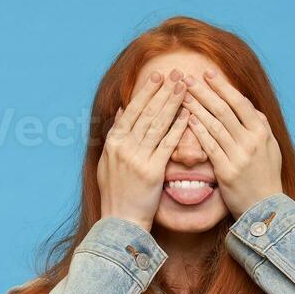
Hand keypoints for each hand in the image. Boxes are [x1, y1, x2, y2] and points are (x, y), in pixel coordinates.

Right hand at [97, 69, 190, 228]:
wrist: (121, 221)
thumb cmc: (116, 192)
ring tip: (185, 86)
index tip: (158, 76)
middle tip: (176, 73)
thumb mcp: (107, 161)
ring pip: (158, 124)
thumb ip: (114, 134)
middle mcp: (123, 148)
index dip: (146, 92)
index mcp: (112, 143)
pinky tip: (188, 113)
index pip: (132, 111)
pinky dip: (178, 127)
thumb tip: (120, 110)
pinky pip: (167, 144)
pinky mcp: (152, 171)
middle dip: (162, 91)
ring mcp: (137, 159)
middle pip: (147, 113)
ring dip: (172, 103)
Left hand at [181, 69, 283, 218]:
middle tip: (188, 78)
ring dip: (197, 107)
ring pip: (214, 125)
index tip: (208, 73)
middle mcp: (251, 141)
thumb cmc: (266, 175)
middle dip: (204, 92)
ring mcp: (238, 156)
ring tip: (182, 95)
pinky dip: (198, 131)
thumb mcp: (271, 147)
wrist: (265, 206)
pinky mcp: (226, 171)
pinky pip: (210, 147)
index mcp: (261, 131)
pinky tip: (187, 120)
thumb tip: (248, 107)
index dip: (222, 86)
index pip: (239, 102)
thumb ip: (260, 125)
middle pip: (224, 110)